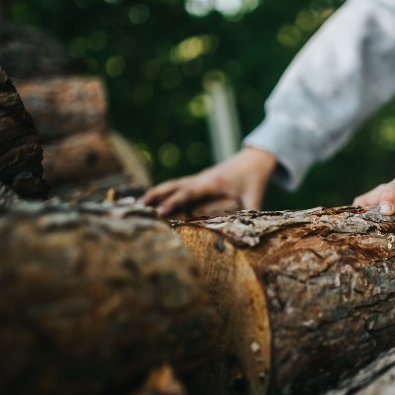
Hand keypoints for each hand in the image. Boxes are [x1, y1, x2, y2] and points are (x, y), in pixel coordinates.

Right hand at [140, 146, 276, 215]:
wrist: (254, 159)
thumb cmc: (254, 179)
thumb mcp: (255, 197)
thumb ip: (250, 214)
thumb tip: (248, 235)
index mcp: (213, 182)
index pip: (189, 193)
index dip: (174, 202)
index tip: (160, 212)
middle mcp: (202, 178)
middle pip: (175, 186)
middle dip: (157, 195)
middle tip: (140, 206)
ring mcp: (199, 178)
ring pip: (173, 184)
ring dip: (157, 192)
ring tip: (140, 203)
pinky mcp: (198, 180)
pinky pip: (178, 185)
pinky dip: (165, 191)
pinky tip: (153, 200)